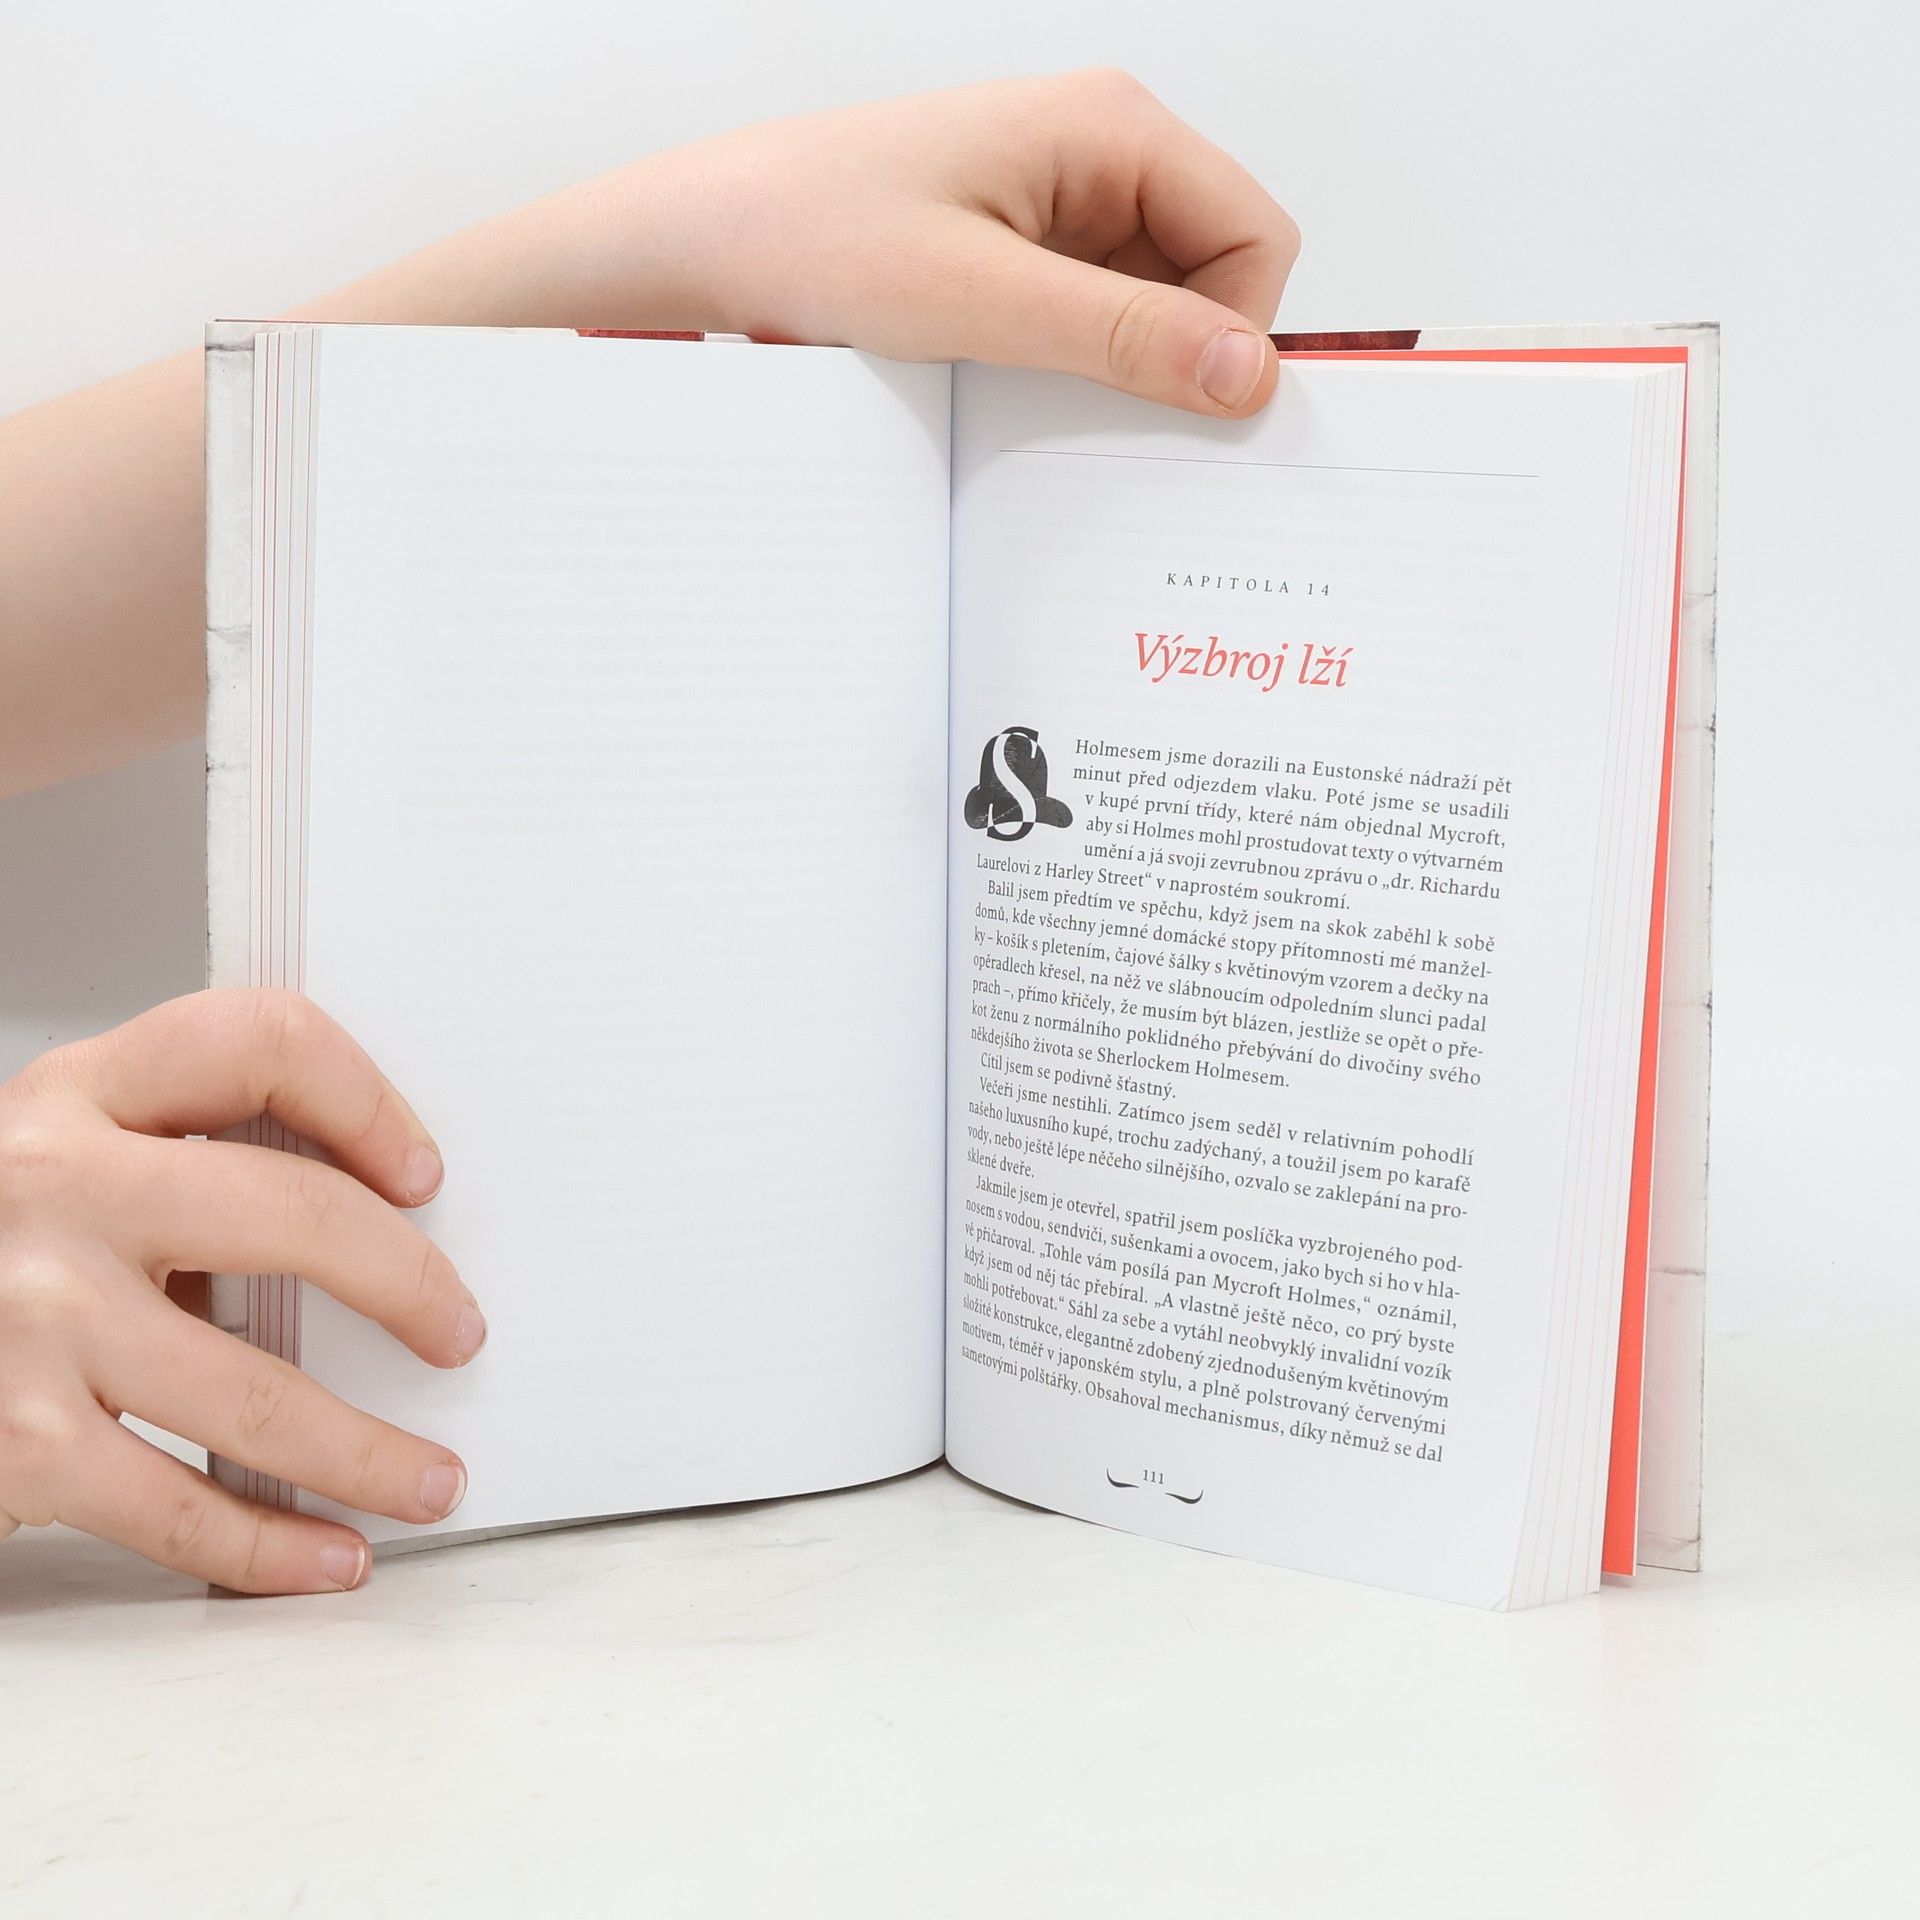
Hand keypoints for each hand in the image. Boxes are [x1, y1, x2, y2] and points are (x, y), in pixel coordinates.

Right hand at [0, 990, 481, 1592]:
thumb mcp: (57, 1172)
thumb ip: (176, 1174)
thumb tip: (367, 1250)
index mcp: (78, 1097)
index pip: (260, 1043)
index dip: (367, 1102)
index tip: (424, 1175)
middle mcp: (52, 1186)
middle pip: (295, 1214)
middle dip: (410, 1285)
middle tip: (460, 1335)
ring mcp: (30, 1316)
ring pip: (257, 1395)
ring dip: (369, 1455)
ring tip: (434, 1481)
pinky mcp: (12, 1444)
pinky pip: (178, 1508)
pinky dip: (272, 1547)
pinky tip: (332, 1556)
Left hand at [5, 70, 1298, 793]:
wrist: (685, 246)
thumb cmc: (803, 236)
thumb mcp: (976, 301)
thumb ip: (1123, 337)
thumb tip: (1251, 376)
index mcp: (1106, 127)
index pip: (1256, 238)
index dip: (1240, 334)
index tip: (1194, 417)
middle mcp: (1089, 154)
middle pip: (1210, 277)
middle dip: (1178, 360)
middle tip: (1110, 430)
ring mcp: (1047, 207)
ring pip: (1148, 310)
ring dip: (1115, 373)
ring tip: (1036, 409)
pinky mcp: (1004, 255)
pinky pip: (1082, 321)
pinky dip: (1067, 371)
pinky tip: (1011, 400)